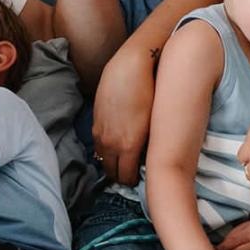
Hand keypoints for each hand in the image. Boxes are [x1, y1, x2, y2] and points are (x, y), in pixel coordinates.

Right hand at [90, 45, 157, 184]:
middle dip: (121, 176)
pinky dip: (105, 150)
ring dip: (111, 164)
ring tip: (122, 162)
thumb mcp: (154, 123)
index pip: (126, 177)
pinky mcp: (95, 122)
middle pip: (112, 173)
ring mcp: (100, 133)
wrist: (130, 68)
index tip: (140, 179)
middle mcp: (111, 143)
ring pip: (102, 160)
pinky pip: (98, 145)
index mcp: (129, 146)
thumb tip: (147, 159)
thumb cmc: (149, 92)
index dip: (133, 182)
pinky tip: (114, 145)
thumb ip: (147, 146)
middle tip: (131, 174)